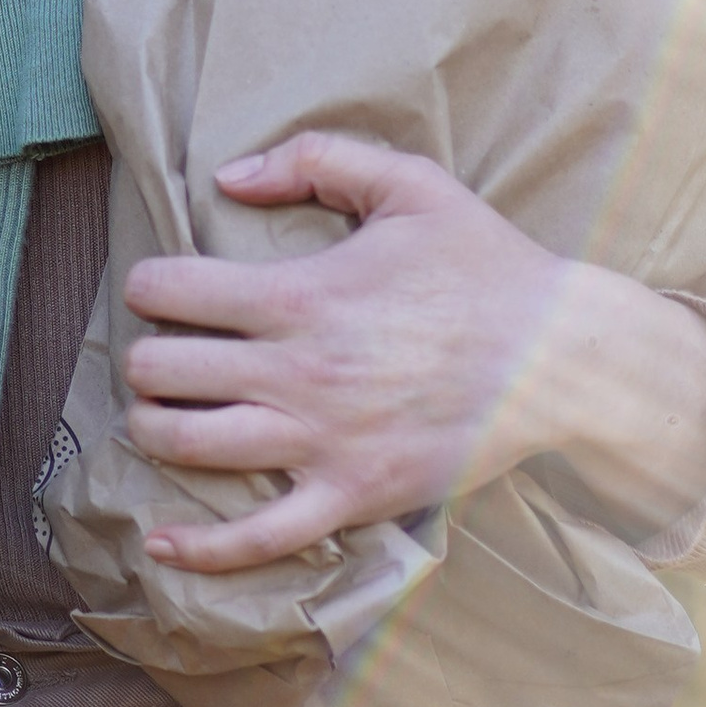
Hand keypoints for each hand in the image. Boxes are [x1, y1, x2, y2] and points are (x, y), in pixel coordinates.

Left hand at [120, 130, 705, 575]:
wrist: (559, 356)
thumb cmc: (486, 267)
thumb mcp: (410, 184)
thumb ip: (315, 159)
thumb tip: (230, 175)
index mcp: (299, 294)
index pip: (171, 290)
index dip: (148, 284)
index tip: (158, 289)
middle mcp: (295, 372)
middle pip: (161, 372)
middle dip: (145, 359)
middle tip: (162, 355)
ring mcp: (320, 442)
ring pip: (187, 447)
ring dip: (154, 430)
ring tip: (160, 416)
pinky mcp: (352, 496)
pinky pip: (260, 538)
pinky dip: (202, 547)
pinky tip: (163, 542)